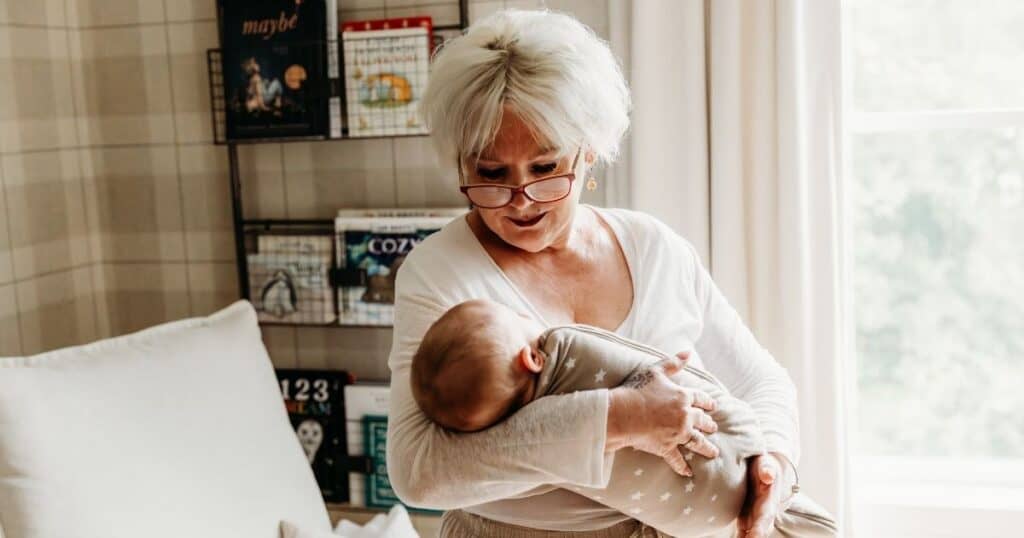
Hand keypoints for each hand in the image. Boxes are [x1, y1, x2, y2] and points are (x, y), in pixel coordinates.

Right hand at [607, 352, 719, 476]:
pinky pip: (677, 459)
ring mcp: (677, 434)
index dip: (707, 402)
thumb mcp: (656, 371)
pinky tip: (689, 473)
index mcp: (683, 397)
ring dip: (706, 447)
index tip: (713, 406)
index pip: (701, 399)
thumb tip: (688, 352)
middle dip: (709, 424)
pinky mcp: (666, 447)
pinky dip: (683, 467)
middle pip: (702, 421)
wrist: (623, 413)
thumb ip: (673, 362)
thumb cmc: (637, 390)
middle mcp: (685, 416)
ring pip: (697, 442)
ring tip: (713, 452)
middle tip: (713, 427)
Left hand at [737, 453, 793, 537]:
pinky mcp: (746, 519)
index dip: (760, 528)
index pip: (765, 517)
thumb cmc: (764, 465)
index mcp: (769, 501)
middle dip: (754, 537)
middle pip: (760, 530)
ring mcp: (754, 517)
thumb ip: (767, 469)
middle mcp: (764, 513)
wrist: (761, 469)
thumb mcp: (766, 463)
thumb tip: (768, 476)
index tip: (755, 536)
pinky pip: (742, 533)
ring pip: (751, 534)